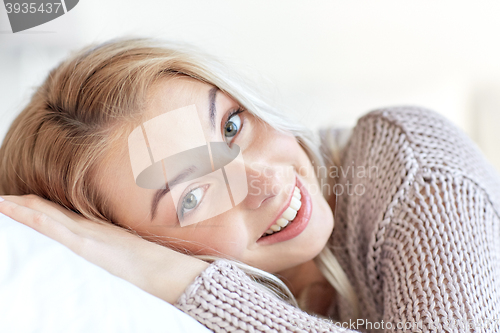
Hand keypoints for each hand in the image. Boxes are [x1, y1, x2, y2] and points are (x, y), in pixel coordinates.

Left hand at [0, 194, 208, 303]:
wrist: (163, 270)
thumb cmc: (147, 266)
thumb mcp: (123, 253)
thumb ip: (107, 249)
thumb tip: (100, 254)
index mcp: (93, 230)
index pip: (58, 214)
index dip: (36, 206)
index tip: (17, 202)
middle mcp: (86, 227)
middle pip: (47, 209)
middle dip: (22, 203)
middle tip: (1, 199)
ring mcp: (84, 234)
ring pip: (43, 213)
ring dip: (19, 206)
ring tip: (0, 201)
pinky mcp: (84, 245)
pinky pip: (50, 226)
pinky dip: (28, 216)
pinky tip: (10, 208)